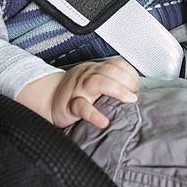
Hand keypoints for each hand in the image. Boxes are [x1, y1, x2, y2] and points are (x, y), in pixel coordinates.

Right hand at [18, 57, 140, 128]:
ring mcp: (78, 89)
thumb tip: (136, 91)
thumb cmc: (75, 91)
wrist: (49, 99)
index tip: (137, 87)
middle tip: (135, 95)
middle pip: (109, 71)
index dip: (130, 74)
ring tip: (128, 100)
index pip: (117, 64)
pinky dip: (94, 114)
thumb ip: (112, 81)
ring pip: (97, 82)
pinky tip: (103, 122)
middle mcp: (87, 75)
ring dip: (116, 90)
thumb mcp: (93, 80)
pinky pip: (82, 107)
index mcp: (95, 69)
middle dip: (126, 81)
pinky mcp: (70, 105)